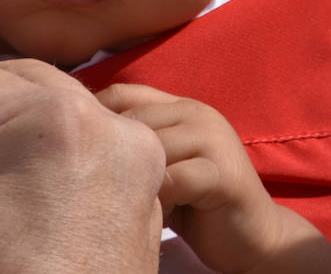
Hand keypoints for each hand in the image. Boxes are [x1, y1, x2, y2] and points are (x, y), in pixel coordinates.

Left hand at [97, 83, 330, 273]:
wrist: (256, 237)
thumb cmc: (198, 205)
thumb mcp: (163, 167)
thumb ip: (137, 146)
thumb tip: (75, 139)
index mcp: (182, 107)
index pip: (123, 92)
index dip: (94, 117)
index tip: (74, 151)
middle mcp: (198, 113)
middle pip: (132, 121)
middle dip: (109, 154)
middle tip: (97, 188)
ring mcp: (214, 140)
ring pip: (151, 149)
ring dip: (132, 181)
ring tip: (127, 206)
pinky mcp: (223, 174)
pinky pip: (173, 180)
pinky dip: (156, 201)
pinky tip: (153, 217)